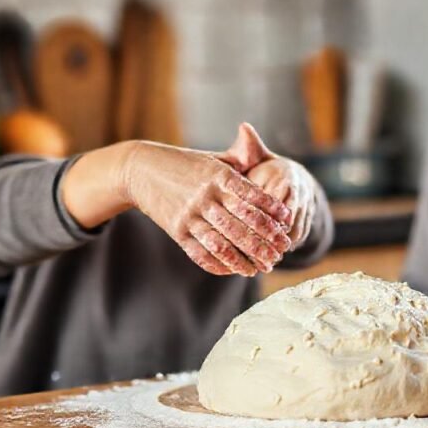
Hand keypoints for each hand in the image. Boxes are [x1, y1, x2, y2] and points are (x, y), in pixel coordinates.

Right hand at [62, 138, 292, 276]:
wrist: (140, 170)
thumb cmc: (185, 163)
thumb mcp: (213, 157)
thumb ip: (240, 158)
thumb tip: (263, 157)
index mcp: (218, 175)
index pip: (252, 195)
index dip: (272, 210)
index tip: (287, 222)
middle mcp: (205, 196)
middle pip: (241, 225)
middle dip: (264, 241)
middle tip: (281, 253)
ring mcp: (189, 215)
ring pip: (222, 243)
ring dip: (244, 259)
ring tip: (262, 267)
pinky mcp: (176, 231)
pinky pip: (200, 253)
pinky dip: (219, 264)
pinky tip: (235, 270)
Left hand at [216, 123, 317, 249]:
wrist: (293, 180)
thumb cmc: (265, 169)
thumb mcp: (256, 156)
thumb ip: (248, 148)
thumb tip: (244, 126)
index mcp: (285, 175)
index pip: (271, 199)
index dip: (255, 214)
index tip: (237, 225)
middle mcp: (300, 191)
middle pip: (283, 219)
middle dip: (264, 234)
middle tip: (244, 246)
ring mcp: (307, 207)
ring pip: (293, 232)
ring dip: (275, 246)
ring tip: (254, 257)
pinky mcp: (309, 221)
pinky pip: (299, 238)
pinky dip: (283, 249)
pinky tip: (266, 258)